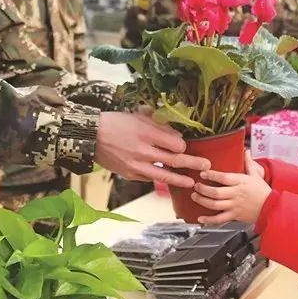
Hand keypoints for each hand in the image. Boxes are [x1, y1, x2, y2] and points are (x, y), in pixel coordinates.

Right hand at [94, 111, 209, 188]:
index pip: (176, 143)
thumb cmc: (115, 122)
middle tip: (206, 166)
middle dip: (193, 163)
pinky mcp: (130, 174)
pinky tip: (166, 179)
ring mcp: (137, 165)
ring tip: (192, 182)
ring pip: (164, 175)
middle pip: (175, 160)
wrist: (91, 136)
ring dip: (180, 179)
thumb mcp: (138, 115)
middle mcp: (144, 150)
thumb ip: (158, 124)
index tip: (182, 144)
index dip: (182, 144)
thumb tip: (175, 133)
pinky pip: (149, 178)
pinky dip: (158, 178)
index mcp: (147, 132)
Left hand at [192, 152, 270, 224]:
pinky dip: (209, 220)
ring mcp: (234, 206)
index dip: (211, 175)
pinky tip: (201, 218)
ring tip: (195, 196)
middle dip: (203, 189)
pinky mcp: (234, 216)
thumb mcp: (256, 175)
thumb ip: (248, 163)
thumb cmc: (263, 192)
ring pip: (215, 205)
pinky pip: (219, 219)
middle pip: (215, 192)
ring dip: (202, 201)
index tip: (203, 172)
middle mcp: (236, 194)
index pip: (224, 177)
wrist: (271, 208)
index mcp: (241, 182)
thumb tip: (246, 151)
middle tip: (196, 185)